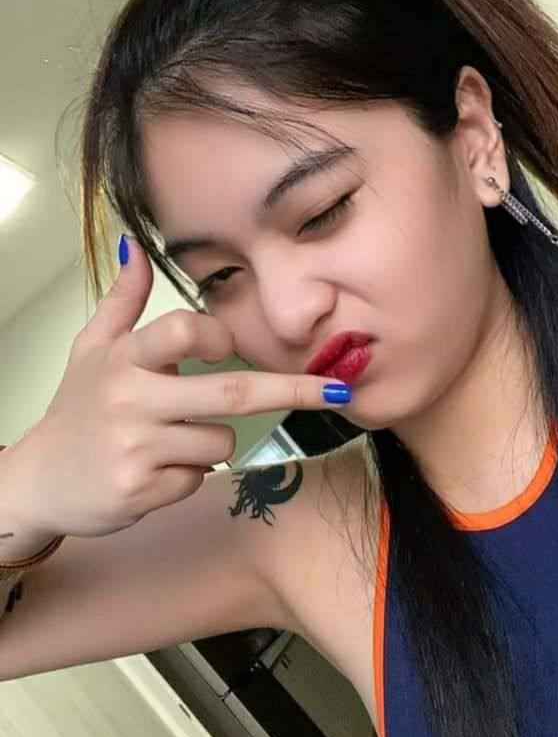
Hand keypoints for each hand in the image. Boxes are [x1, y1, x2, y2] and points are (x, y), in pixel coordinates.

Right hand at [5, 237, 346, 539]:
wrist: (41, 480)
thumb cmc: (78, 407)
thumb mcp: (92, 347)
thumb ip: (123, 300)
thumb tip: (137, 246)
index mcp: (124, 358)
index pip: (187, 332)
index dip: (219, 336)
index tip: (228, 345)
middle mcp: (131, 399)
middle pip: (231, 394)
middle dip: (294, 390)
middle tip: (338, 390)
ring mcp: (136, 448)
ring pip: (222, 441)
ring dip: (213, 441)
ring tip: (168, 440)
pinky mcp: (142, 490)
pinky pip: (201, 476)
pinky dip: (191, 473)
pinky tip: (156, 468)